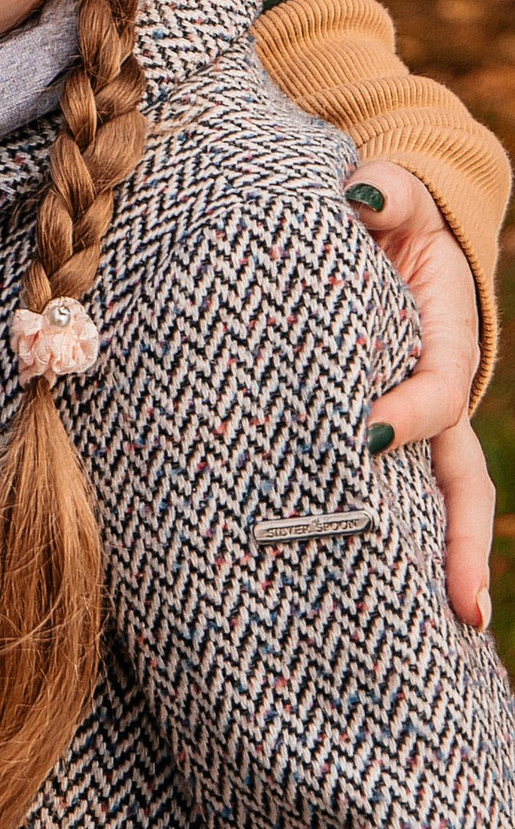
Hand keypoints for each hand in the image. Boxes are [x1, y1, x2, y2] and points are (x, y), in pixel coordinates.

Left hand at [350, 164, 494, 629]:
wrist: (388, 228)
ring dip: (443, 565)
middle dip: (464, 543)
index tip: (365, 436)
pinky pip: (397, 495)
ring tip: (448, 635)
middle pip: (460, 480)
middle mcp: (439, 395)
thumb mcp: (396, 200)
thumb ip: (388, 194)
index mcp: (443, 342)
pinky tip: (386, 605)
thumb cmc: (388, 219)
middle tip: (464, 610)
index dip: (407, 414)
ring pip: (438, 503)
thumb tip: (363, 194)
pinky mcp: (389, 436)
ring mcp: (418, 424)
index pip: (433, 393)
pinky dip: (397, 546)